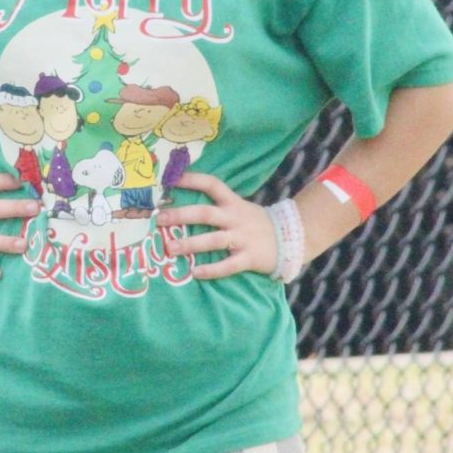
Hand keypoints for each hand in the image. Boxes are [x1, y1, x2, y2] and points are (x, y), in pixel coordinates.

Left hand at [154, 171, 277, 279]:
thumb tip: (184, 204)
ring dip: (190, 244)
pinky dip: (211, 269)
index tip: (170, 179)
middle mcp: (235, 218)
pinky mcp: (249, 258)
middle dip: (181, 215)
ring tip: (170, 248)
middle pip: (205, 213)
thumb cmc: (256, 223)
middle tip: (160, 219)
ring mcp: (242, 238)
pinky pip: (228, 265)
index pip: (211, 184)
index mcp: (233, 202)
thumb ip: (218, 206)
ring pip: (214, 240)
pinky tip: (195, 272)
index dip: (192, 179)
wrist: (293, 237)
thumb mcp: (240, 208)